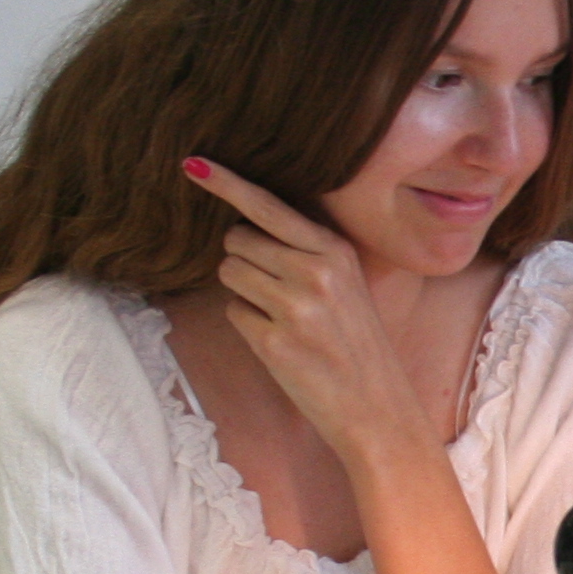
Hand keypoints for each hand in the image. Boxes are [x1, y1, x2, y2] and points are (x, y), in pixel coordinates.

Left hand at [184, 157, 419, 459]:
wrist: (379, 409)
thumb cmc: (357, 344)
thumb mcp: (347, 285)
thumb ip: (306, 252)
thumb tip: (242, 228)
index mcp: (335, 251)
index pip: (268, 206)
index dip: (227, 183)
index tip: (193, 164)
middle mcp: (316, 271)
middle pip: (237, 240)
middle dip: (242, 259)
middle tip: (274, 290)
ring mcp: (295, 307)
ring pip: (229, 273)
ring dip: (242, 291)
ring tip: (279, 315)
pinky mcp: (275, 342)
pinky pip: (233, 312)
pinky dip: (247, 325)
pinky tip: (279, 342)